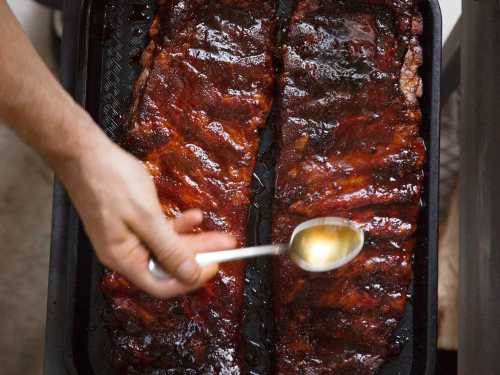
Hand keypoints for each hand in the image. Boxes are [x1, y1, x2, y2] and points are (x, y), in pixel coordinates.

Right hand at [55, 125, 235, 298]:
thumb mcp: (146, 217)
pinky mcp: (133, 223)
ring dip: (194, 238)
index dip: (190, 279)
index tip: (214, 266)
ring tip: (219, 232)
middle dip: (200, 254)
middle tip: (227, 245)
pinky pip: (160, 231)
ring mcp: (129, 237)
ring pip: (168, 246)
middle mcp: (126, 253)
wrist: (85, 153)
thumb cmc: (111, 181)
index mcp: (124, 258)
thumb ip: (170, 248)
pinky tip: (193, 215)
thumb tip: (190, 275)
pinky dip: (178, 224)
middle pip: (169, 264)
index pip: (162, 284)